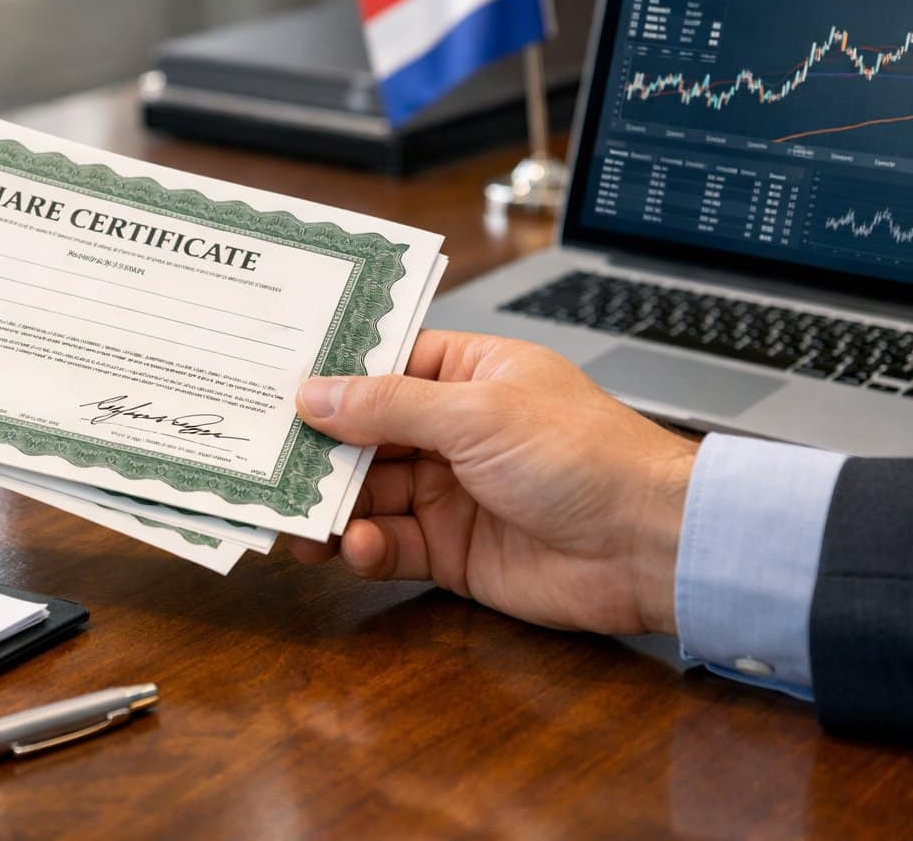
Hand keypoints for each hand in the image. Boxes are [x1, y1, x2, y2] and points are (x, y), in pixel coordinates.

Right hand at [289, 330, 696, 636]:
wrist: (649, 546)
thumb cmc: (588, 457)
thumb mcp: (476, 413)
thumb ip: (388, 405)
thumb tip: (317, 392)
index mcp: (469, 374)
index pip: (382, 365)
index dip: (329, 376)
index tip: (274, 382)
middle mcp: (455, 430)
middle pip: (363, 435)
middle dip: (317, 450)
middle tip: (266, 460)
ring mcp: (451, 490)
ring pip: (367, 494)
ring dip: (331, 506)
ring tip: (297, 518)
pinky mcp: (451, 549)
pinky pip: (389, 544)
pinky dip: (364, 548)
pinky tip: (356, 547)